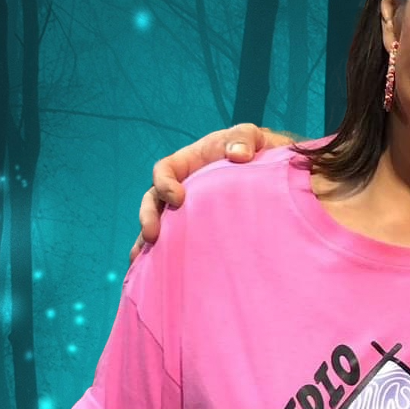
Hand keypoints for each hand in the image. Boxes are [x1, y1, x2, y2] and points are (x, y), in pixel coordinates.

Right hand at [133, 123, 291, 257]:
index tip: (178, 198)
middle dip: (148, 217)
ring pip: (159, 224)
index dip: (164, 183)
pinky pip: (174, 240)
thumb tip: (240, 155)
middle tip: (153, 236)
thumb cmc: (253, 149)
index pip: (164, 170)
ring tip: (141, 259)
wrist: (268, 169)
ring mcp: (186, 210)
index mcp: (186, 163)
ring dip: (147, 241)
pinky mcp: (195, 228)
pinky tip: (154, 271)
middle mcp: (181, 187)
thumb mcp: (249, 136)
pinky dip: (162, 254)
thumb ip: (244, 139)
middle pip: (153, 201)